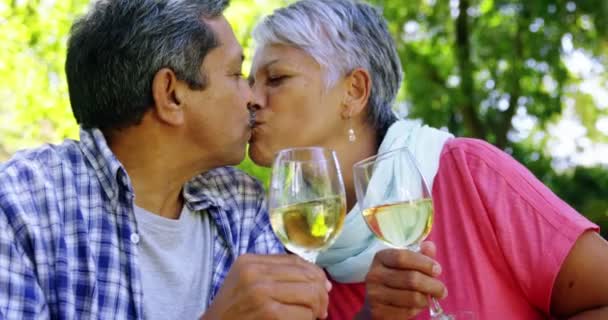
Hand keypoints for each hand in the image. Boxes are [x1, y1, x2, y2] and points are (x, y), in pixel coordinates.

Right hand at [202, 254, 330, 319]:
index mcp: (250, 261)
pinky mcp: (268, 313)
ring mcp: (261, 292)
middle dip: (321, 293)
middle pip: (306, 275)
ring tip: (314, 315)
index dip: (316, 273)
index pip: (295, 260)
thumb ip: (274, 273)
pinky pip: (303, 313)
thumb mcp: (246, 281)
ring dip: (317, 307)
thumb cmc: (233, 309)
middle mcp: (255, 272)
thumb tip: (320, 280)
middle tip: (322, 308)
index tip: (324, 287)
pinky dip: (308, 319)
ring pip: (309, 293)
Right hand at [364, 241, 446, 318]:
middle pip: (411, 279)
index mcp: (381, 257)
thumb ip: (418, 255)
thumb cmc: (394, 279)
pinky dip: (417, 309)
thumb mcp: (404, 264)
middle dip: (432, 285)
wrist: (375, 304)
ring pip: (412, 297)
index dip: (424, 263)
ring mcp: (374, 294)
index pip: (403, 257)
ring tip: (430, 297)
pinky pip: (407, 311)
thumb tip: (430, 247)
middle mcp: (374, 275)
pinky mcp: (378, 311)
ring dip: (427, 298)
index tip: (438, 270)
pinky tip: (417, 305)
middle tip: (442, 290)